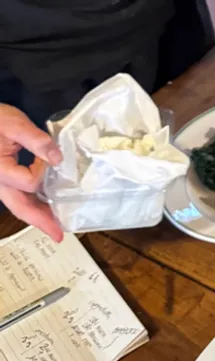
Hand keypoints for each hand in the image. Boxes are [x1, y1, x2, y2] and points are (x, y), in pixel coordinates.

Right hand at [0, 105, 62, 241]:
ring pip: (18, 205)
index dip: (45, 173)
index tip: (53, 159)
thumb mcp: (12, 122)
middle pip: (19, 206)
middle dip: (40, 221)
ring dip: (38, 216)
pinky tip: (46, 209)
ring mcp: (0, 183)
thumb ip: (35, 139)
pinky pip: (18, 197)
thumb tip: (57, 157)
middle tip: (58, 235)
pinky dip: (32, 205)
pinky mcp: (4, 180)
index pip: (29, 182)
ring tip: (56, 227)